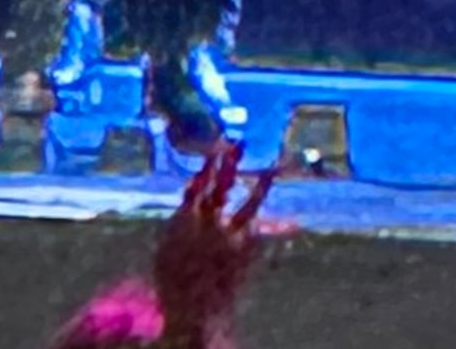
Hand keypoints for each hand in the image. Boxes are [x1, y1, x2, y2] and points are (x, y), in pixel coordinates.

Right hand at [152, 140, 282, 346]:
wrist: (194, 312)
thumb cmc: (174, 282)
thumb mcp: (166, 250)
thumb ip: (178, 223)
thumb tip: (187, 203)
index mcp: (183, 221)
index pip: (196, 186)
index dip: (206, 168)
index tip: (213, 150)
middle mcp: (209, 223)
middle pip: (219, 186)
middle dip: (227, 164)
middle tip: (235, 143)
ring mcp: (230, 235)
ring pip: (250, 203)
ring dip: (261, 184)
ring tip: (274, 168)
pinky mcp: (246, 248)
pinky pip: (262, 231)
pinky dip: (277, 226)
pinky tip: (289, 222)